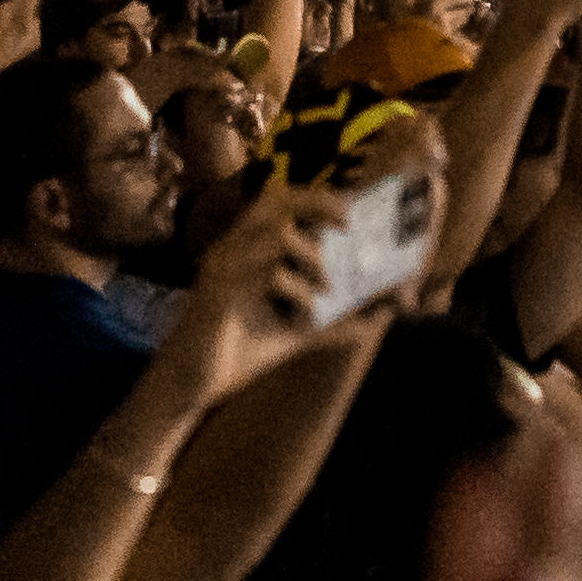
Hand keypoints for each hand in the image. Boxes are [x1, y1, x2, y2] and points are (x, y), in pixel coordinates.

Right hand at [148, 170, 353, 407]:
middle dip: (318, 204)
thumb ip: (339, 319)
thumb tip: (388, 310)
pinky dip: (298, 292)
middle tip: (348, 225)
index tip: (351, 208)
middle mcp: (232, 249)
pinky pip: (267, 275)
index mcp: (246, 249)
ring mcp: (223, 267)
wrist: (193, 383)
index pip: (278, 202)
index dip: (316, 197)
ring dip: (313, 261)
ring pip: (278, 237)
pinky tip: (302, 317)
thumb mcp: (299, 331)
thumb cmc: (241, 349)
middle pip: (276, 202)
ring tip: (326, 291)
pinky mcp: (219, 292)